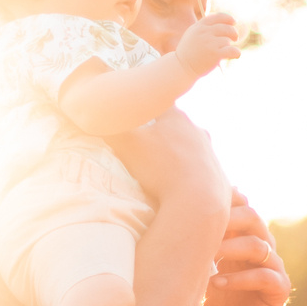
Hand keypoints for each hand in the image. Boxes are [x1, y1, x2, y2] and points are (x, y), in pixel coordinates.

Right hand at [110, 110, 227, 223]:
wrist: (199, 203)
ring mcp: (211, 155)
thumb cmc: (161, 168)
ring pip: (192, 147)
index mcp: (177, 119)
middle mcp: (198, 132)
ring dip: (179, 152)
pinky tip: (182, 183)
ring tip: (164, 163)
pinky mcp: (219, 177)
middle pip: (177, 125)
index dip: (146, 104)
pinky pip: (201, 171)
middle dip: (163, 130)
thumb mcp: (128, 144)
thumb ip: (109, 127)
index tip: (138, 107)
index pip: (159, 102)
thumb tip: (87, 114)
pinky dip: (190, 174)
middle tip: (148, 138)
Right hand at [174, 13, 242, 76]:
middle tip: (235, 38)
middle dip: (233, 32)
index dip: (228, 18)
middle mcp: (204, 32)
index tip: (233, 22)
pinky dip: (236, 53)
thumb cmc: (189, 52)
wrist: (182, 67)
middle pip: (226, 28)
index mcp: (199, 26)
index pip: (217, 17)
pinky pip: (232, 50)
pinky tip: (235, 55)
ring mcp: (209, 43)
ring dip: (229, 46)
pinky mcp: (215, 54)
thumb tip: (223, 23)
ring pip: (228, 40)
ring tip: (225, 51)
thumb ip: (205, 28)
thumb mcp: (193, 35)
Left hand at [198, 191, 290, 305]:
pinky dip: (240, 279)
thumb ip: (194, 239)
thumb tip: (170, 209)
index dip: (224, 201)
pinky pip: (265, 277)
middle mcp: (262, 247)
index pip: (240, 206)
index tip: (196, 203)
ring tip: (208, 256)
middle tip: (202, 226)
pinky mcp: (279, 291)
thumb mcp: (197, 266)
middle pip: (253, 218)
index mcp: (243, 236)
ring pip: (259, 246)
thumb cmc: (204, 299)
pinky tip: (217, 284)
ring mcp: (274, 268)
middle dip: (227, 219)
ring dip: (232, 248)